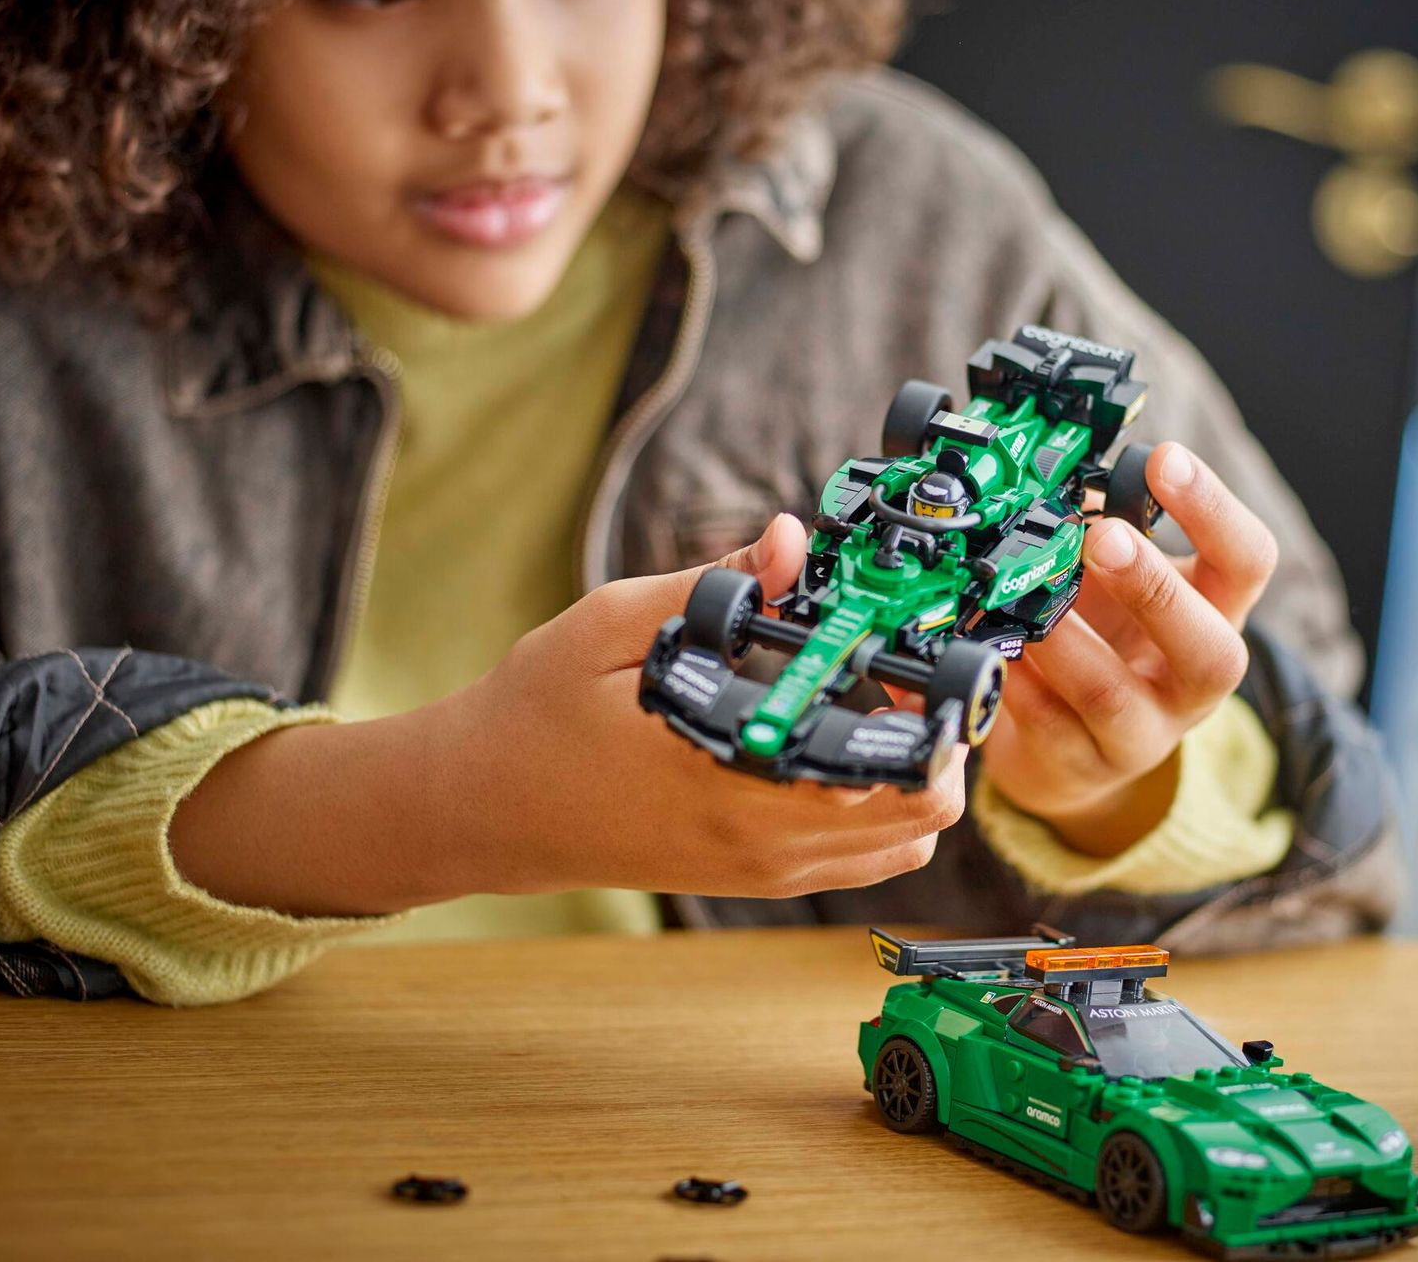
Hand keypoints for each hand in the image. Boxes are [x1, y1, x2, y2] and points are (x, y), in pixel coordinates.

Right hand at [173, 516, 967, 915]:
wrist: (476, 808)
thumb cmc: (533, 715)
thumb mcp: (612, 627)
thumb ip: (714, 584)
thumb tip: (793, 540)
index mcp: (737, 781)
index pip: (897, 777)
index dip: (937, 716)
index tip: (921, 653)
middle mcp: (763, 842)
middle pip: (926, 819)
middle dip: (941, 741)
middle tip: (905, 671)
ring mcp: (761, 870)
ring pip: (903, 846)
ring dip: (915, 776)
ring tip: (873, 704)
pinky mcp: (751, 877)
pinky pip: (859, 859)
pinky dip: (879, 807)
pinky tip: (836, 742)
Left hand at [978, 441, 1276, 855]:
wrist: (1071, 749)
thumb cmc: (1101, 638)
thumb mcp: (1117, 582)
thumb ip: (1104, 531)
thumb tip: (1054, 468)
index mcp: (1214, 616)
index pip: (1249, 563)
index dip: (1215, 511)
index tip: (1164, 458)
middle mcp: (1191, 684)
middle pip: (1211, 651)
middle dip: (1154, 590)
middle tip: (1102, 537)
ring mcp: (1140, 735)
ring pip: (1113, 697)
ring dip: (1065, 641)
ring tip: (1026, 597)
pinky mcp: (1077, 766)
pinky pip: (1043, 726)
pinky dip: (1013, 681)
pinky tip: (988, 645)